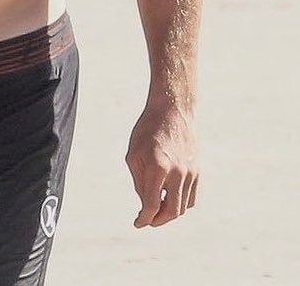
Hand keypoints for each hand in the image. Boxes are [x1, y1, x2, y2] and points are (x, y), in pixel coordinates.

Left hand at [125, 100, 198, 227]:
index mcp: (158, 167)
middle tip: (148, 220)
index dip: (143, 218)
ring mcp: (191, 172)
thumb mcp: (134, 154)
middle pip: (171, 211)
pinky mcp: (198, 170)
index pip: (151, 205)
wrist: (172, 110)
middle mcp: (177, 172)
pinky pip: (192, 197)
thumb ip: (139, 182)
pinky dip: (182, 204)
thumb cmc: (147, 130)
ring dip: (170, 213)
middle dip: (158, 220)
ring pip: (183, 207)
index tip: (137, 223)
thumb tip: (146, 205)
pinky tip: (170, 199)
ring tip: (157, 209)